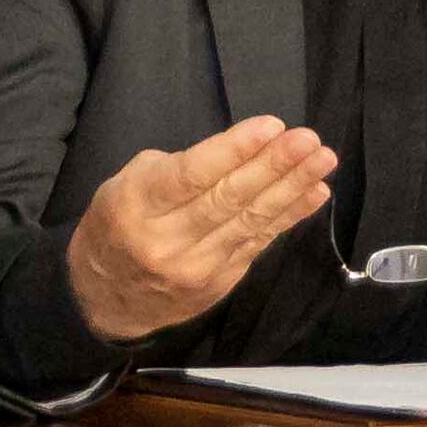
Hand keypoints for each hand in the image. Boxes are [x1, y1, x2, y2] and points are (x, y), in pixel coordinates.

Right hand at [64, 116, 334, 341]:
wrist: (104, 299)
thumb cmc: (117, 224)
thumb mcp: (124, 185)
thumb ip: (176, 170)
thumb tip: (238, 154)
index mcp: (137, 205)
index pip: (193, 175)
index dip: (235, 150)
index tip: (273, 126)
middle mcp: (168, 240)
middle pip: (229, 199)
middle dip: (274, 167)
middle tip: (308, 140)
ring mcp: (197, 266)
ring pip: (251, 222)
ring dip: (291, 189)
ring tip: (322, 161)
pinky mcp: (220, 282)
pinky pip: (259, 243)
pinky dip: (289, 217)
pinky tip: (314, 193)